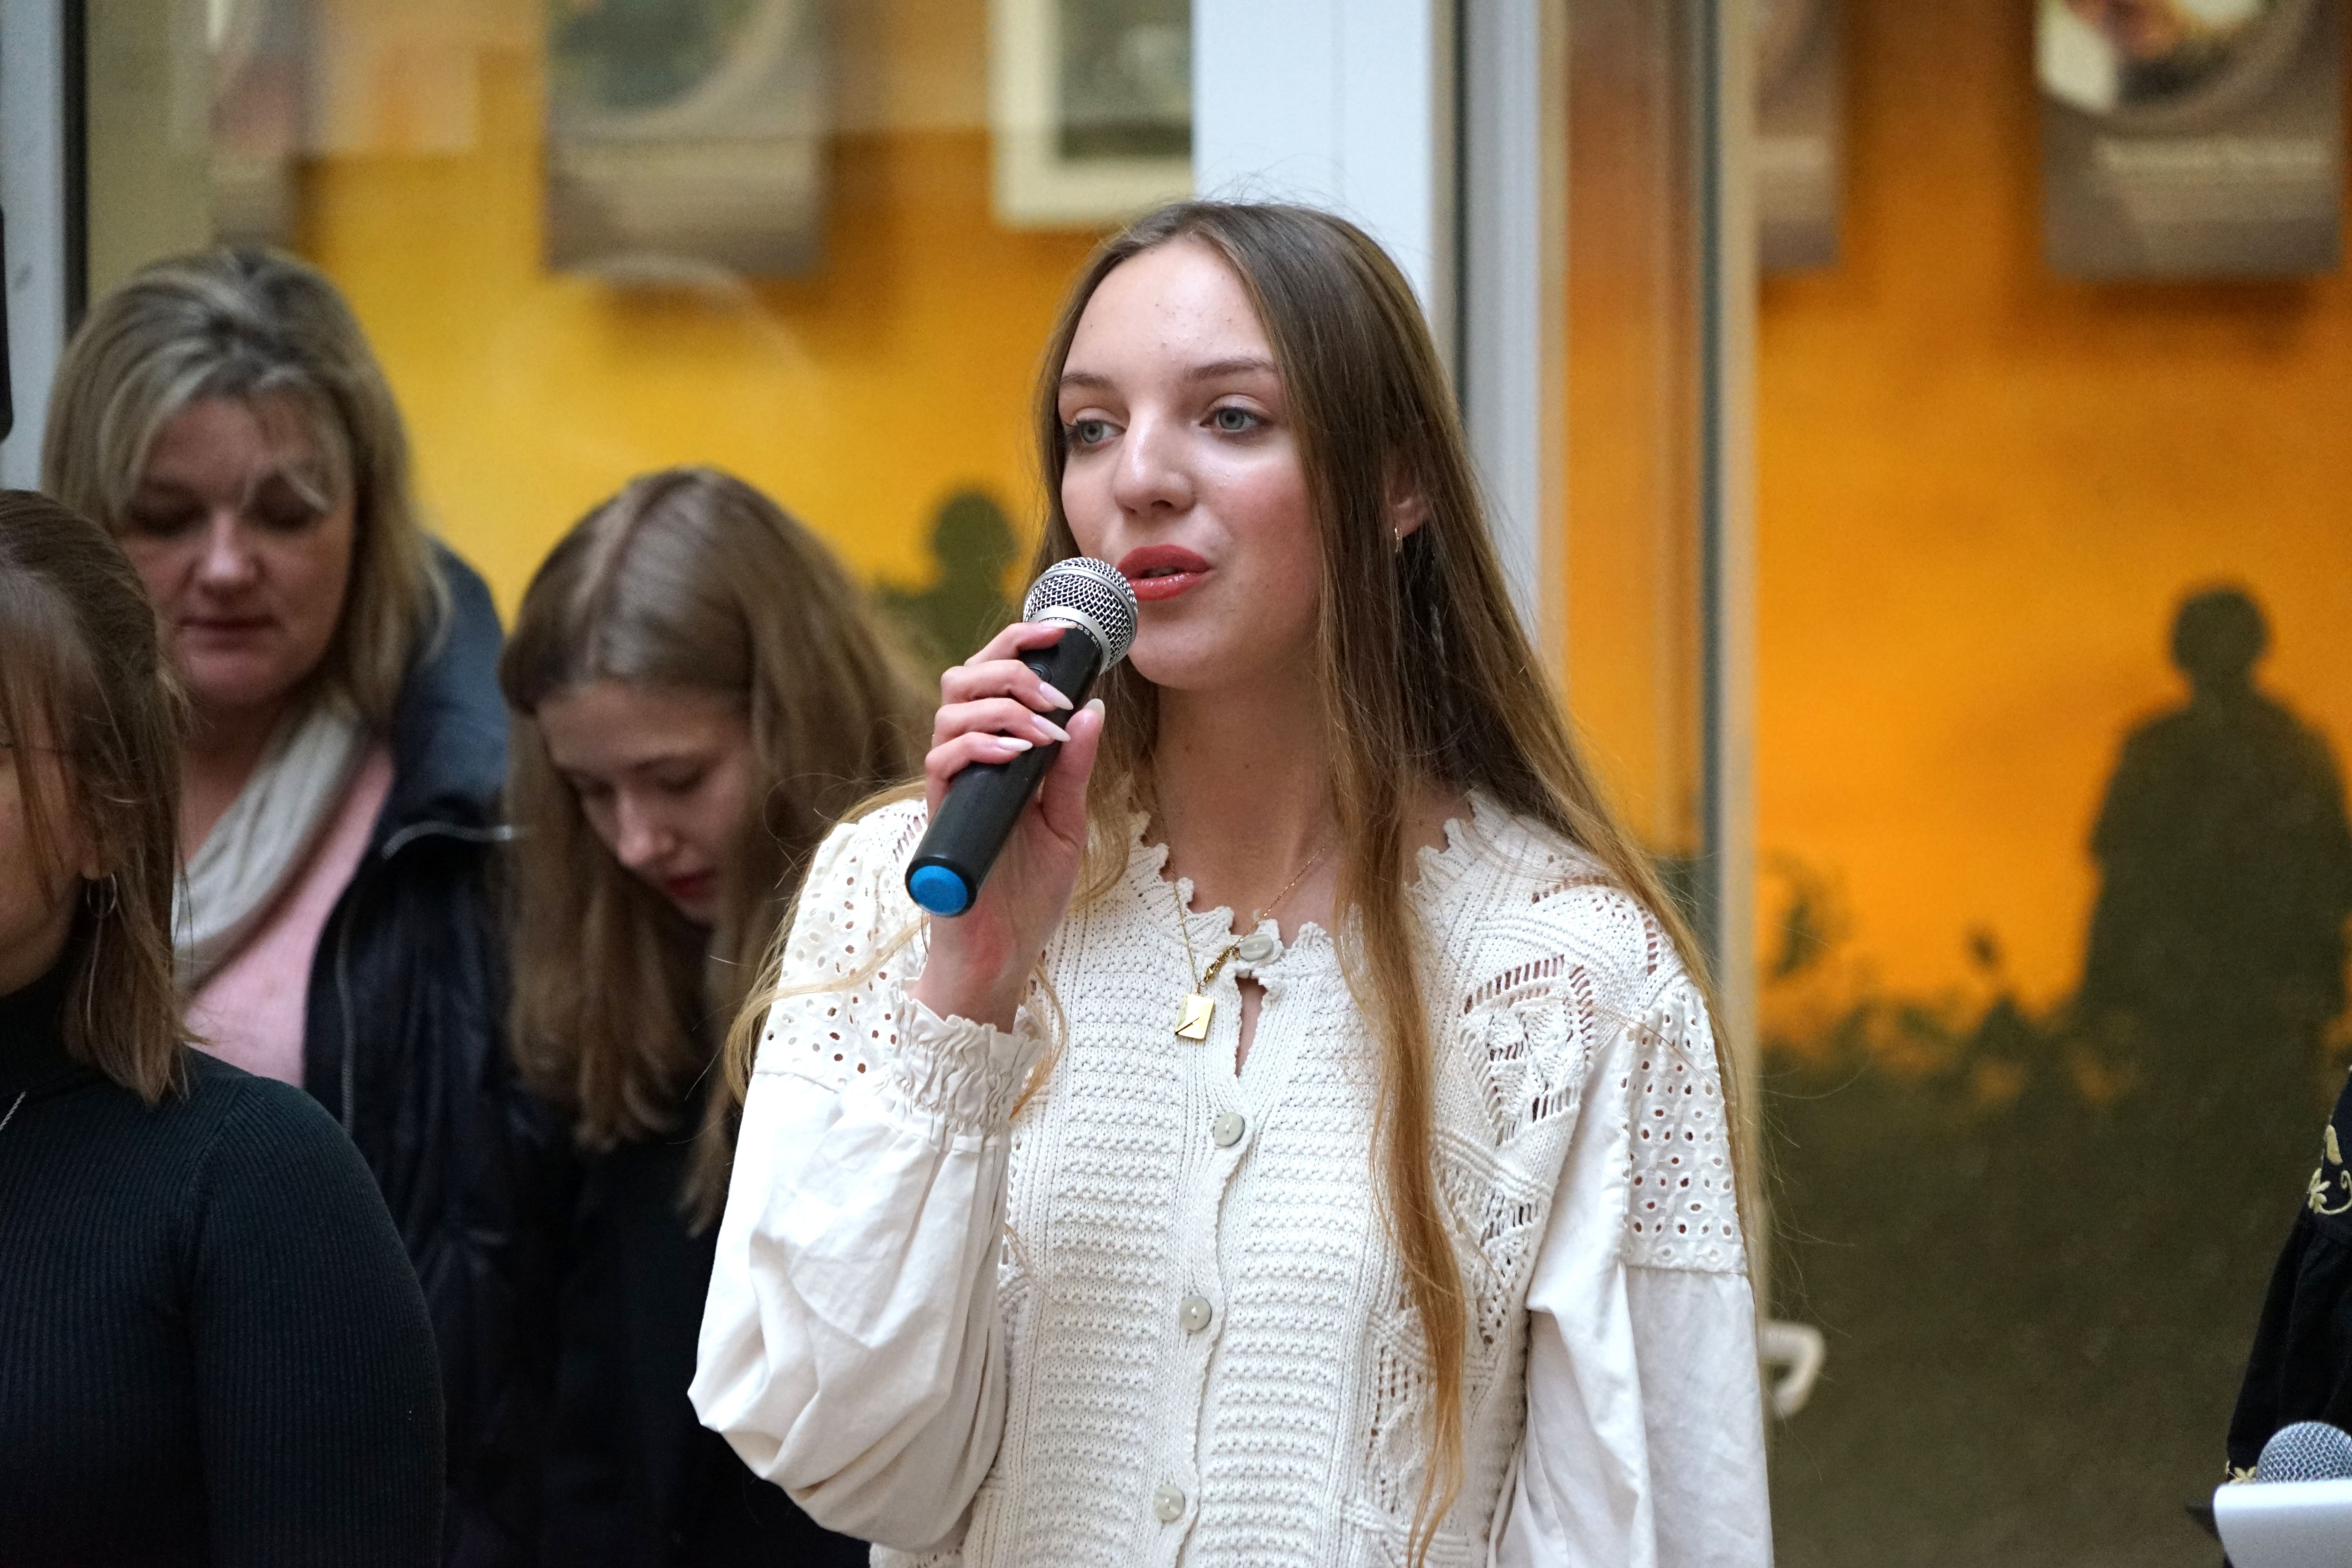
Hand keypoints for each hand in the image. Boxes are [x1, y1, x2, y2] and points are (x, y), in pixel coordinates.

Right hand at [910, 622, 1104, 1030]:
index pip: (994, 679)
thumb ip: (1074, 770)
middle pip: (964, 679)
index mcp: (997, 754)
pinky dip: (981, 744)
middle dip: (1011, 667)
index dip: (1020, 645)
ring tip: (1046, 729)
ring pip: (951, 710)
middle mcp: (967, 761)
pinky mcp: (939, 813)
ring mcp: (951, 785)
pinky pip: (944, 759)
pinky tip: (1017, 754)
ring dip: (1004, 707)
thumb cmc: (1029, 893)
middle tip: (1056, 692)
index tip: (1062, 634)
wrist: (1003, 952)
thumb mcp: (1066, 823)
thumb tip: (1094, 710)